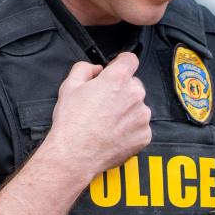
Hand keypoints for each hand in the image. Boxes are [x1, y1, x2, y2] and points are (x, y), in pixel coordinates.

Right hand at [47, 52, 151, 179]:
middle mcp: (135, 95)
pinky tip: (113, 134)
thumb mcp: (69, 86)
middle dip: (121, 90)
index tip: (115, 70)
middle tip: (103, 104)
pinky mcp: (144, 135)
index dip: (121, 63)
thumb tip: (96, 69)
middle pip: (134, 84)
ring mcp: (142, 117)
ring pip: (137, 107)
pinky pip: (140, 127)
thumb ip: (85, 68)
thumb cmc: (72, 123)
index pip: (130, 59)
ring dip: (126, 111)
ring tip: (107, 122)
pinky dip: (130, 129)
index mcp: (118, 79)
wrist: (75, 155)